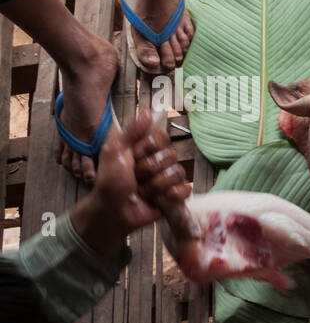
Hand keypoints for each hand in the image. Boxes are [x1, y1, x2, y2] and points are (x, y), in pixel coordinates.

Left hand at [69, 109, 189, 254]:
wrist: (113, 210)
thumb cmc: (110, 182)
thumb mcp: (114, 151)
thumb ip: (131, 131)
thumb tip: (148, 111)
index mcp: (146, 148)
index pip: (162, 138)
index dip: (148, 148)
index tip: (133, 156)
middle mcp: (160, 161)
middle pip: (171, 156)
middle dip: (150, 169)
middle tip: (135, 177)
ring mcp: (169, 179)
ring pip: (178, 173)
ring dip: (156, 185)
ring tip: (143, 191)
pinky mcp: (176, 196)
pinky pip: (186, 190)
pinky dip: (171, 196)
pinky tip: (159, 200)